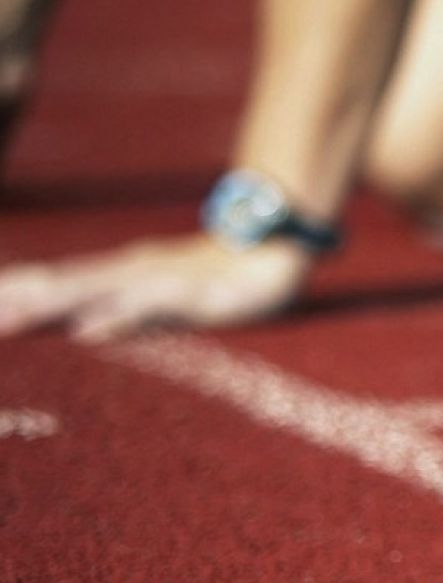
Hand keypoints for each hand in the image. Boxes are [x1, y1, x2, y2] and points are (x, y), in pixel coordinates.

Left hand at [0, 235, 312, 340]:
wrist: (276, 250)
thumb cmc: (221, 277)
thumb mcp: (166, 295)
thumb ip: (126, 310)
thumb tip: (79, 328)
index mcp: (122, 274)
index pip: (57, 281)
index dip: (16, 290)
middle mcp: (132, 273)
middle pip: (63, 286)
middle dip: (20, 301)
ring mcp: (160, 281)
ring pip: (95, 294)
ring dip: (50, 308)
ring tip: (8, 321)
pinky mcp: (193, 295)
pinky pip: (148, 308)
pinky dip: (116, 319)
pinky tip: (86, 332)